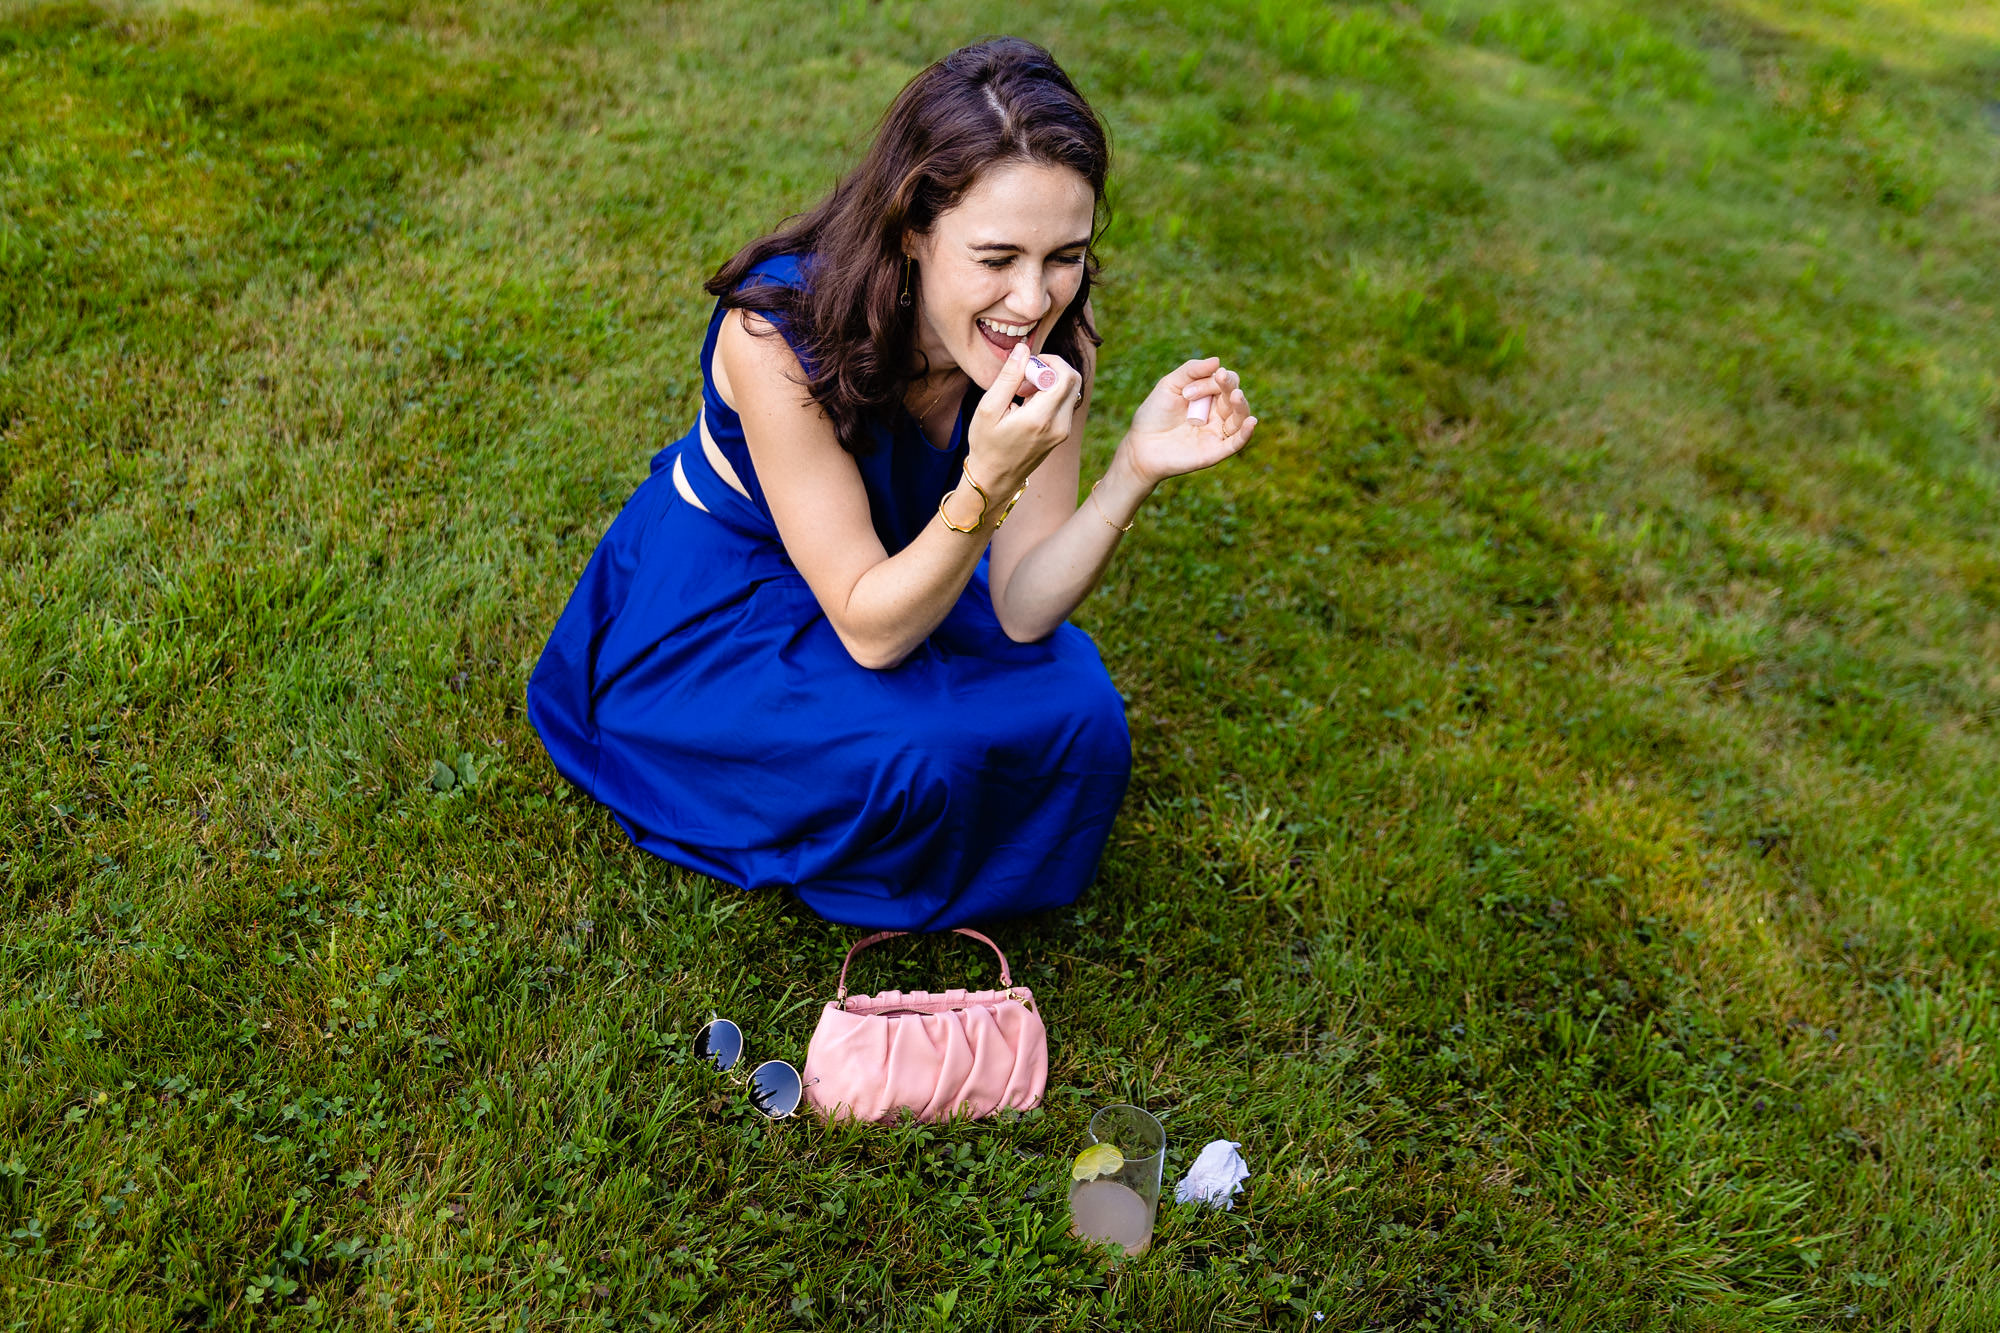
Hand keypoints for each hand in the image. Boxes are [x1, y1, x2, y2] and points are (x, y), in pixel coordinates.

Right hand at [966, 341, 1083, 488]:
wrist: (994, 479)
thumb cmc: (986, 444)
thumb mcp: (989, 409)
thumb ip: (1008, 377)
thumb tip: (1023, 349)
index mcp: (1040, 419)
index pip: (1065, 376)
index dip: (1048, 362)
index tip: (1025, 368)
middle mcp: (1058, 426)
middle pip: (1073, 380)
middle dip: (1052, 368)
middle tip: (1027, 376)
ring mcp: (1063, 431)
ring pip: (1071, 390)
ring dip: (1051, 381)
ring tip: (1023, 392)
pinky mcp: (1062, 433)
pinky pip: (1065, 402)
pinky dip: (1050, 394)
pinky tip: (1028, 403)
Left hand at [1121, 357, 1256, 487]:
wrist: (1140, 446)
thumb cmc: (1154, 415)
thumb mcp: (1169, 385)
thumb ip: (1191, 371)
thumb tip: (1217, 361)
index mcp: (1208, 396)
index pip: (1223, 382)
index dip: (1213, 380)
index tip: (1188, 390)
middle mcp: (1217, 414)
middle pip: (1234, 397)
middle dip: (1229, 386)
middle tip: (1220, 378)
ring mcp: (1217, 433)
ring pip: (1240, 417)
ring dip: (1241, 405)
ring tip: (1235, 395)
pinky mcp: (1215, 452)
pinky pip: (1236, 443)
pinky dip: (1246, 433)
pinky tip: (1251, 422)